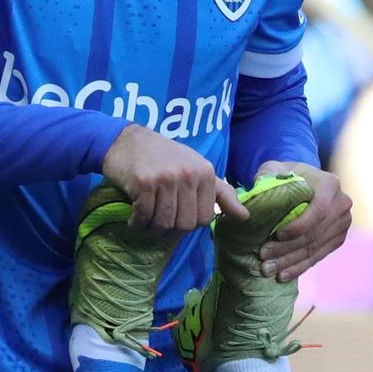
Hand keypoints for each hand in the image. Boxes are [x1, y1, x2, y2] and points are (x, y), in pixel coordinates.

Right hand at [103, 122, 242, 234]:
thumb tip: (245, 217)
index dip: (189, 225)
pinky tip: (133, 218)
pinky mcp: (144, 182)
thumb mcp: (196, 168)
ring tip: (145, 221)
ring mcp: (167, 178)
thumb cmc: (163, 157)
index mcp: (205, 172)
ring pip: (164, 223)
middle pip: (185, 224)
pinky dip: (137, 223)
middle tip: (157, 223)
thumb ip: (221, 193)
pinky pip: (144, 216)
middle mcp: (189, 174)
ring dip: (152, 228)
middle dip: (170, 231)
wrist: (126, 140)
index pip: (206, 218)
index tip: (176, 219)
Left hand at [251, 160, 352, 279]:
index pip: (318, 209)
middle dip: (287, 249)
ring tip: (268, 270)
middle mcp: (342, 204)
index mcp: (330, 185)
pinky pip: (318, 256)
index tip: (276, 235)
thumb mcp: (276, 168)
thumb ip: (267, 174)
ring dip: (290, 262)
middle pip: (314, 233)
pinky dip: (300, 267)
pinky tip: (283, 276)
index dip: (298, 226)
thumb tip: (257, 187)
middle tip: (264, 259)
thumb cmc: (289, 176)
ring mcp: (343, 224)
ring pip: (315, 248)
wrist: (307, 185)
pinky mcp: (338, 239)